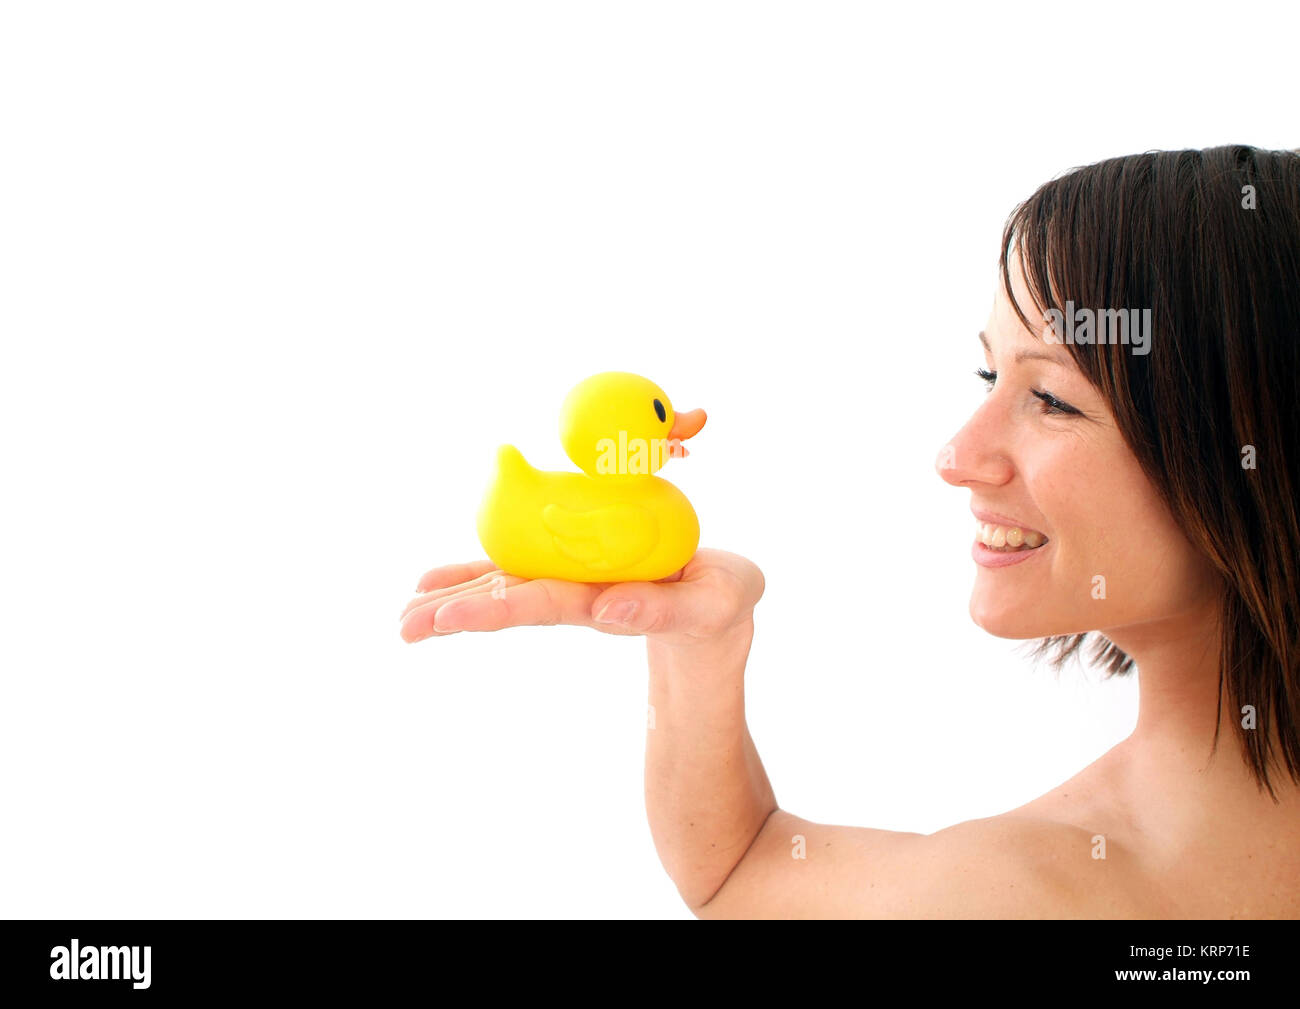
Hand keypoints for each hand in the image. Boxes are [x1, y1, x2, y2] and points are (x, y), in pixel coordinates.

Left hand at [399, 548, 763, 646]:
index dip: (499, 607)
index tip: (452, 618)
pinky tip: (429, 584)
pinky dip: (473, 575)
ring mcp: (573, 586)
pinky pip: (515, 573)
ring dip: (453, 600)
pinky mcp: (572, 574)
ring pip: (504, 590)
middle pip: (510, 602)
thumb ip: (664, 610)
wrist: (717, 613)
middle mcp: (580, 596)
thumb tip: (608, 612)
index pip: (546, 604)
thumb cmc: (722, 604)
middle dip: (456, 612)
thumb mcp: (713, 604)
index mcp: (609, 600)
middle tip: (403, 627)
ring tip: (402, 615)